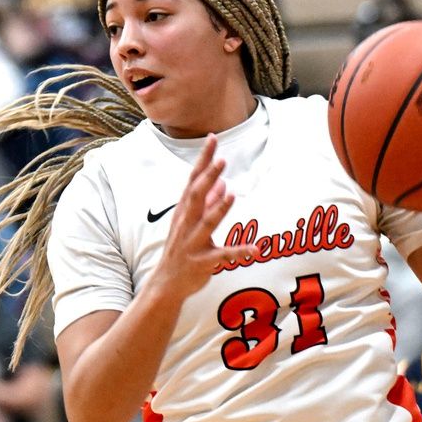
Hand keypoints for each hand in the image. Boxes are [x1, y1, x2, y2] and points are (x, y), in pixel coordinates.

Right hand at [147, 135, 256, 301]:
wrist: (167, 283)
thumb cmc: (181, 249)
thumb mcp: (191, 223)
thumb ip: (207, 203)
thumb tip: (221, 183)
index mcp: (184, 211)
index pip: (193, 180)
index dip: (203, 160)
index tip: (212, 139)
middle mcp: (186, 224)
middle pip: (196, 196)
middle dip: (208, 178)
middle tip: (222, 159)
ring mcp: (192, 243)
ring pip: (206, 223)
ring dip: (218, 209)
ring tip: (231, 193)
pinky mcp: (202, 262)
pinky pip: (222, 257)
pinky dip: (238, 252)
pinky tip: (255, 249)